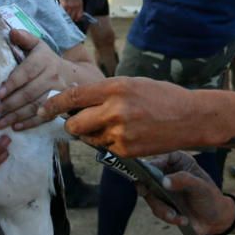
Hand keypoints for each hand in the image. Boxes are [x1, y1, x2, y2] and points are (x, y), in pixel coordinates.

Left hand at [0, 29, 68, 130]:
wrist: (73, 75)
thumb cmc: (46, 60)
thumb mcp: (38, 46)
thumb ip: (25, 38)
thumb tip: (11, 32)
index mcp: (44, 59)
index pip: (26, 72)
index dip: (12, 83)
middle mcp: (53, 76)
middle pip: (29, 92)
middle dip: (10, 104)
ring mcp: (58, 92)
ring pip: (36, 106)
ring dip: (17, 116)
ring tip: (0, 123)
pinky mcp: (61, 106)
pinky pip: (45, 117)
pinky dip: (30, 123)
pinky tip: (16, 127)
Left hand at [41, 77, 201, 155]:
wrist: (192, 118)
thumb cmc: (162, 97)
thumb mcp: (132, 84)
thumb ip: (104, 92)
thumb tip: (76, 101)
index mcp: (115, 87)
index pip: (73, 96)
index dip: (54, 104)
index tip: (43, 109)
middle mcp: (115, 110)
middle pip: (74, 124)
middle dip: (71, 125)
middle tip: (76, 123)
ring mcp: (121, 133)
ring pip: (89, 138)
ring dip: (92, 134)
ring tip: (113, 126)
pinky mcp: (127, 151)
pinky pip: (106, 148)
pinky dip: (110, 143)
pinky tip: (128, 135)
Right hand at [57, 0, 82, 20]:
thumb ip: (77, 5)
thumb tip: (75, 11)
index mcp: (80, 4)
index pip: (80, 15)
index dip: (77, 18)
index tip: (75, 19)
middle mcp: (76, 6)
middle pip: (73, 16)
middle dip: (70, 17)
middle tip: (68, 16)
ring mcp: (70, 6)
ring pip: (67, 15)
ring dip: (65, 14)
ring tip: (64, 12)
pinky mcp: (64, 4)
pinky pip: (63, 11)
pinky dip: (62, 10)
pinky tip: (61, 8)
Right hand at [138, 152, 233, 234]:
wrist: (215, 221)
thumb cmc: (211, 198)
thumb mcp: (201, 187)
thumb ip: (184, 180)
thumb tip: (164, 181)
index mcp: (180, 162)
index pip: (163, 156)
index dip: (154, 163)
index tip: (149, 172)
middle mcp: (169, 174)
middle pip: (149, 175)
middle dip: (147, 186)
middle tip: (145, 191)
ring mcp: (165, 190)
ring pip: (150, 195)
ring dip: (161, 207)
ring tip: (175, 215)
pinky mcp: (163, 205)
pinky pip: (157, 210)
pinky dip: (168, 216)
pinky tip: (183, 219)